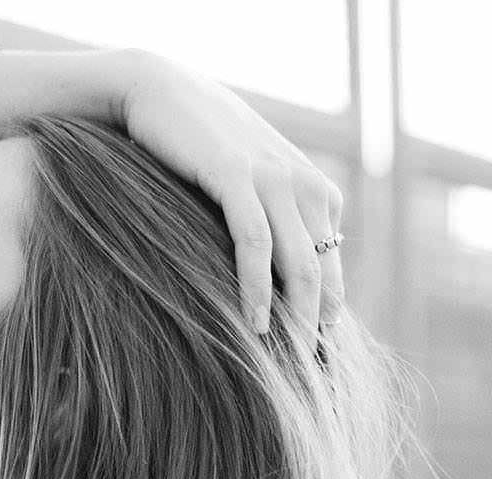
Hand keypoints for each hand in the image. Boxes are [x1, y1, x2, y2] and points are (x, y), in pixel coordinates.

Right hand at [113, 50, 345, 356]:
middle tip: (301, 374)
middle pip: (324, 270)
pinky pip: (254, 243)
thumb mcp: (245, 185)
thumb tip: (269, 283)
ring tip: (280, 360)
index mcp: (316, 191)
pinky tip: (253, 322)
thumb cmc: (196, 147)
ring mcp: (274, 178)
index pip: (332, 266)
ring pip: (300, 261)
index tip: (306, 358)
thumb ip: (269, 222)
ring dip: (293, 316)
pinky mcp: (237, 176)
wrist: (160, 91)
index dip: (323, 314)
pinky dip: (258, 287)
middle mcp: (307, 184)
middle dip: (315, 325)